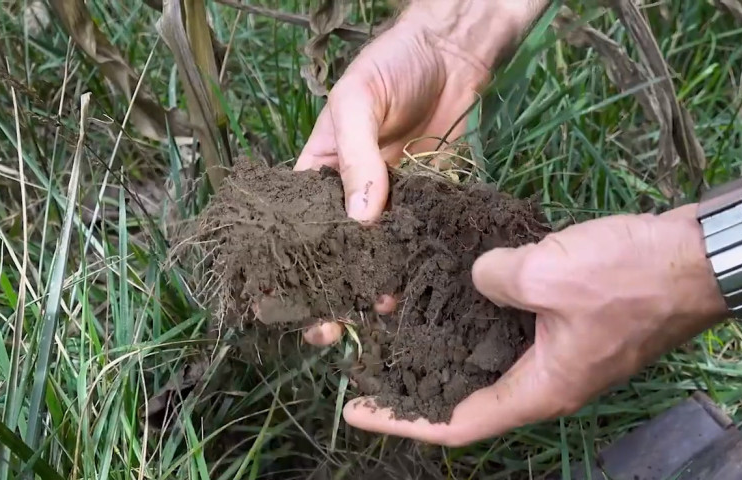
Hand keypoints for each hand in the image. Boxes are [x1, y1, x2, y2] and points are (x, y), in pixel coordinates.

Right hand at [295, 0, 545, 344]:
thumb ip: (356, 157)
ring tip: (378, 313)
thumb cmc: (392, 65)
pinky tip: (417, 292)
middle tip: (330, 331)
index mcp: (318, 171)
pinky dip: (417, 268)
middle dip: (330, 293)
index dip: (289, 267)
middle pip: (336, 254)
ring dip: (375, 287)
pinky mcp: (431, 205)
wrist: (454, 54)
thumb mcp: (359, 101)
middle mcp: (352, 194)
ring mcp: (393, 203)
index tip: (287, 304)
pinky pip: (421, 243)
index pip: (295, 227)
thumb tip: (360, 219)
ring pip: (379, 256)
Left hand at [340, 205, 730, 445]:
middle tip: (372, 351)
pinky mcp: (580, 320)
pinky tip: (462, 275)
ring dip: (451, 332)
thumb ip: (494, 279)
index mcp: (542, 389)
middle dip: (420, 375)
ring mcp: (569, 350)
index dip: (402, 422)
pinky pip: (520, 322)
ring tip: (405, 308)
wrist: (706, 256)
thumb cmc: (631, 276)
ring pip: (495, 352)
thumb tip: (478, 275)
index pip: (458, 424)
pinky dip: (487, 306)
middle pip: (472, 392)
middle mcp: (552, 380)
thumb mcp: (547, 274)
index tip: (355, 408)